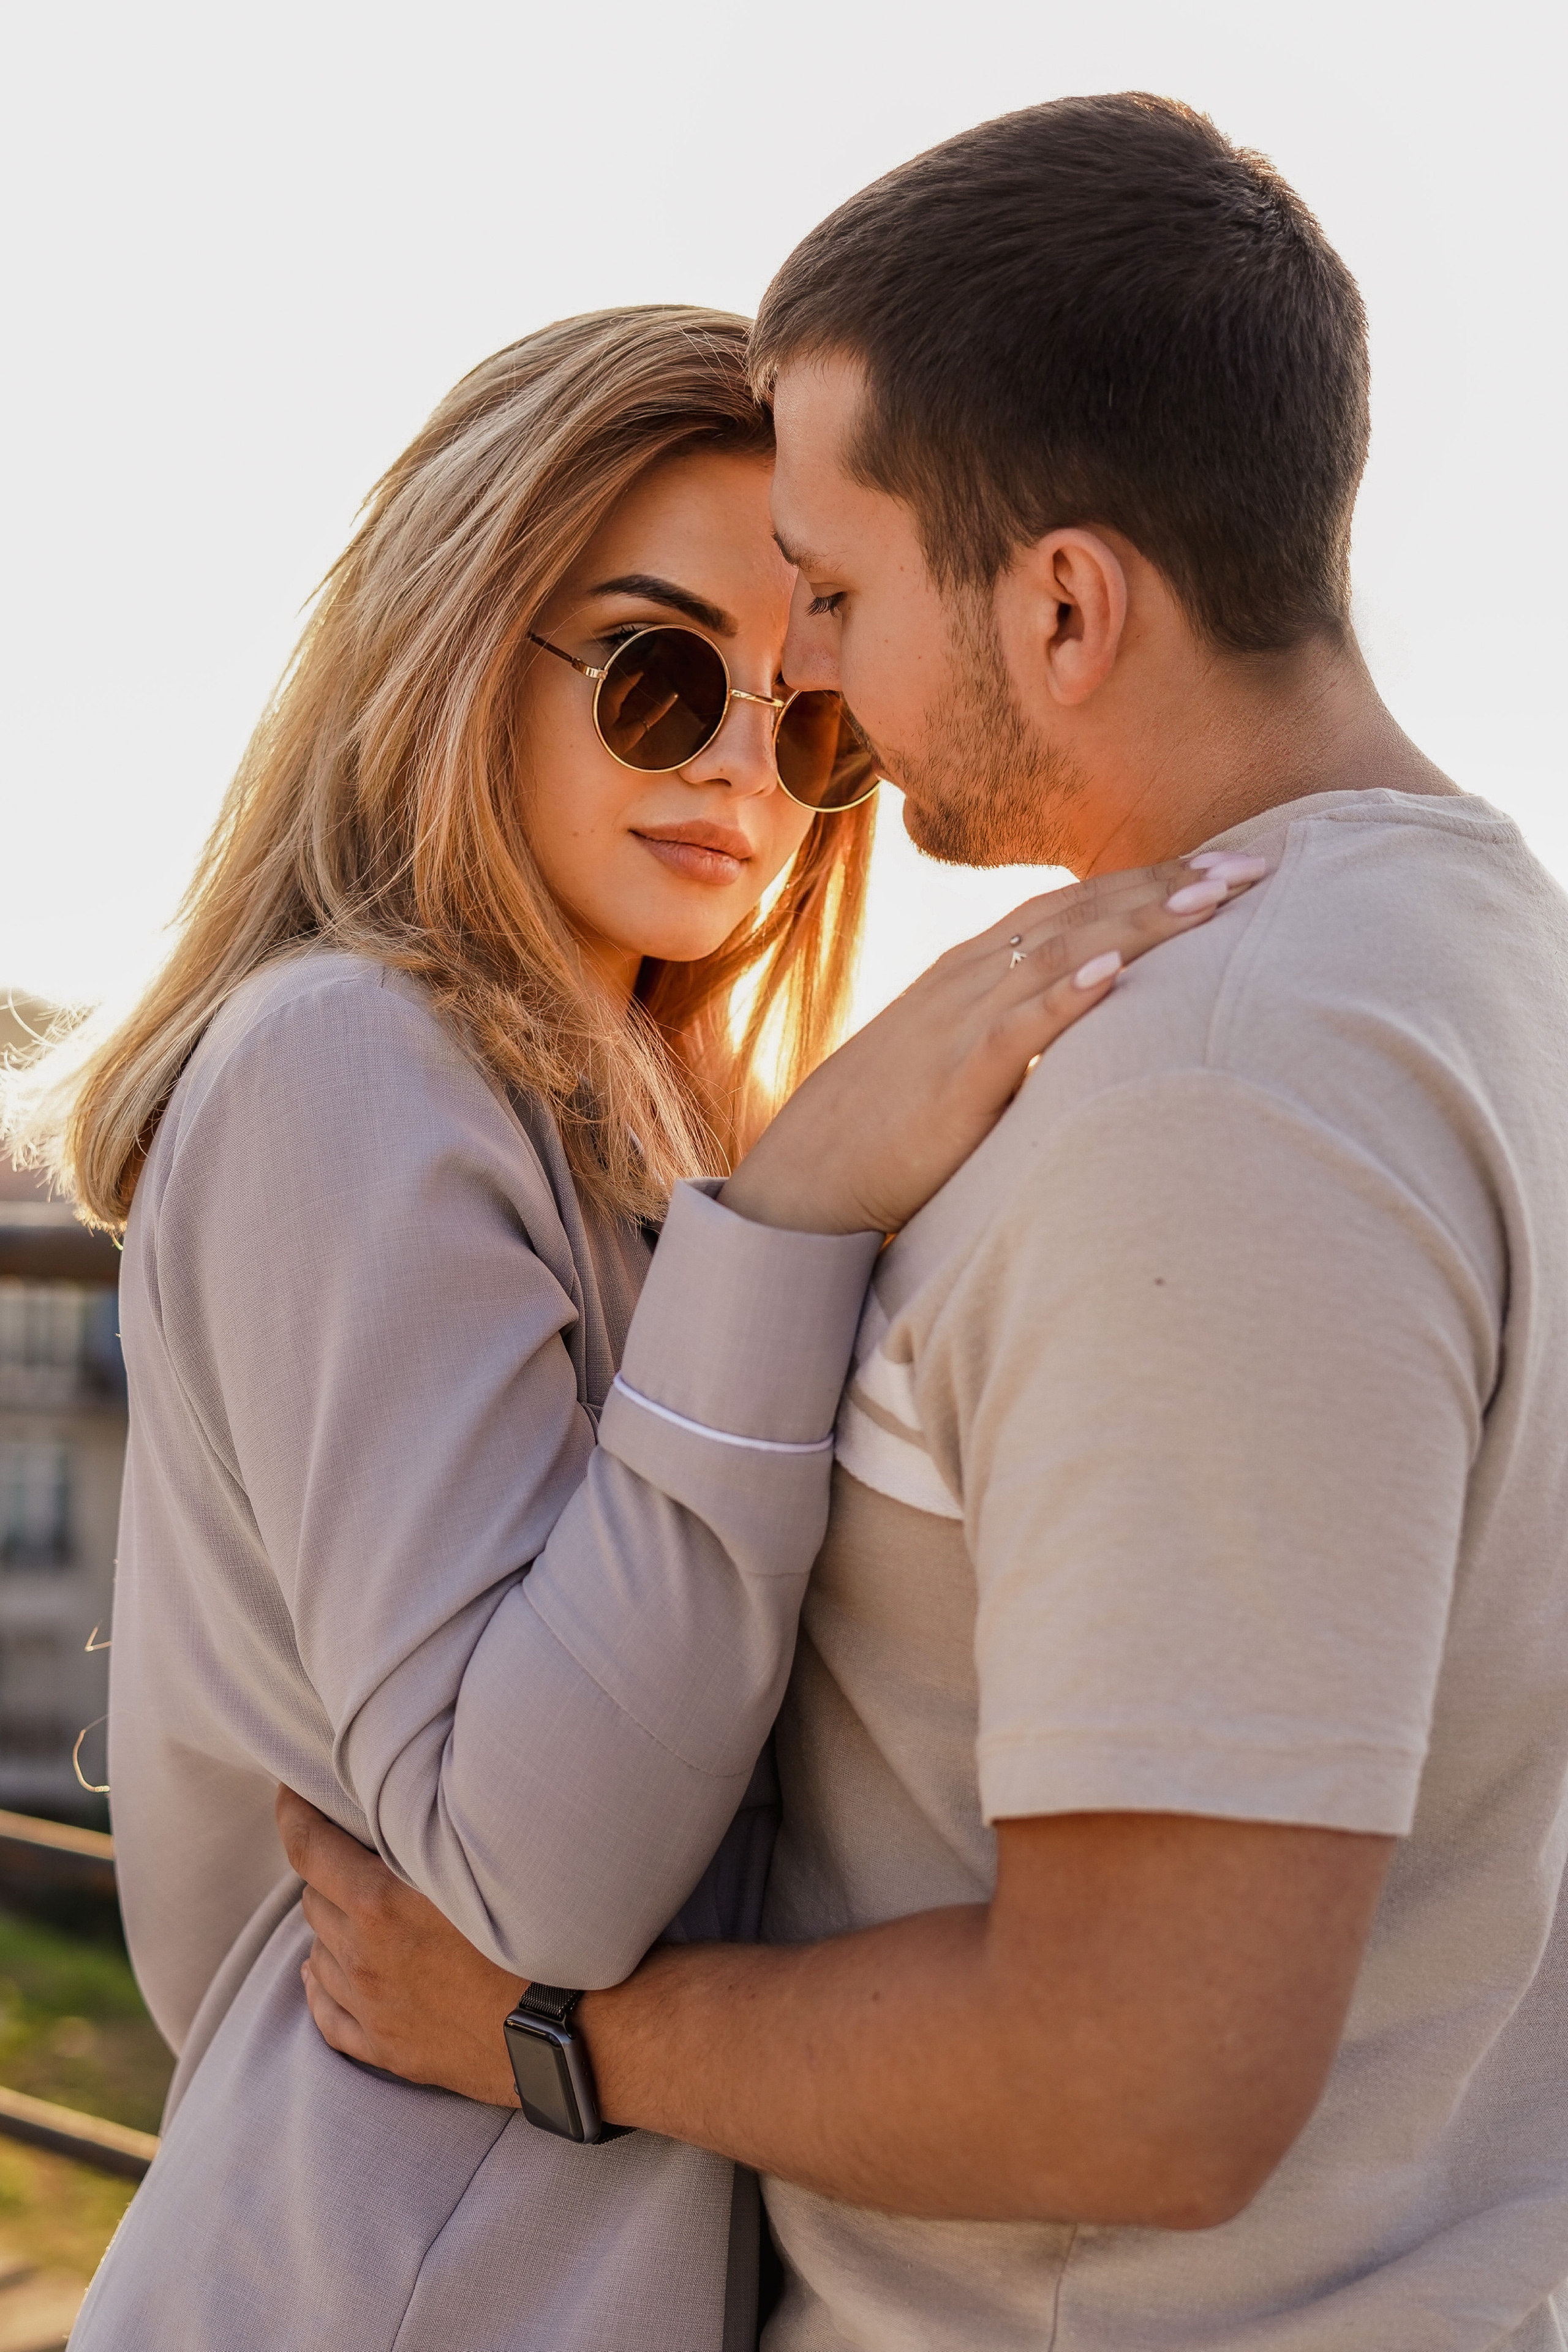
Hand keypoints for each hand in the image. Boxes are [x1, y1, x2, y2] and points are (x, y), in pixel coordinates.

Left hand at [276, 1786, 521, 2106]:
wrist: (574, 2027)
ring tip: (355, 1904)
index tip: (289, 1790)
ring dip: (330, 1923)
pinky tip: (322, 1971)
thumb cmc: (539, 1933)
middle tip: (350, 1847)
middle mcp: (363, 1958)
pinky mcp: (387, 2050)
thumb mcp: (480, 1866)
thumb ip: (428, 1834)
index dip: (291, 1812)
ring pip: (318, 1950)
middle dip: (326, 1867)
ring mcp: (371, 2008)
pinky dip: (321, 1985)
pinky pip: (327, 2016)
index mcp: (379, 1906)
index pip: (306, 1848)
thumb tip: (401, 1800)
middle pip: (313, 1896)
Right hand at [720, 851, 1266, 1234]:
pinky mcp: (951, 1080)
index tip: (1232, 865)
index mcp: (976, 970)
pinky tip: (1111, 975)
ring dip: (1136, 924)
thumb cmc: (891, 1123)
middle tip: (1254, 864)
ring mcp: (958, 1023)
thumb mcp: (963, 1057)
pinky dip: (1063, 998)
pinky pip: (1012, 1031)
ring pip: (1059, 955)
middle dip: (1170, 886)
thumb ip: (1022, 1029)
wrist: (809, 1176)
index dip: (1155, 881)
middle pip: (1082, 913)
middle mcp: (971, 979)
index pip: (1078, 905)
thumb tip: (1095, 1019)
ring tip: (1208, 901)